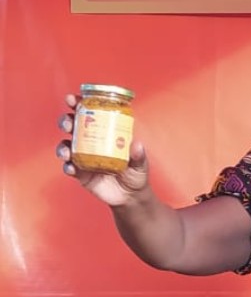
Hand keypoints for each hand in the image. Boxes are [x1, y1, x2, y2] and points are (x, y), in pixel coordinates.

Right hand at [56, 93, 149, 207]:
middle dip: (66, 121)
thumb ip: (139, 156)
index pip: (90, 115)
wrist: (130, 197)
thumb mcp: (141, 164)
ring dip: (62, 146)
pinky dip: (67, 166)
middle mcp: (91, 143)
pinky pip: (68, 167)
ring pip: (66, 146)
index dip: (79, 105)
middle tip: (68, 124)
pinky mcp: (80, 173)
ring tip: (67, 151)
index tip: (72, 99)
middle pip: (73, 127)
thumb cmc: (136, 175)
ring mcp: (83, 157)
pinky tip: (71, 167)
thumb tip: (137, 144)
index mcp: (105, 134)